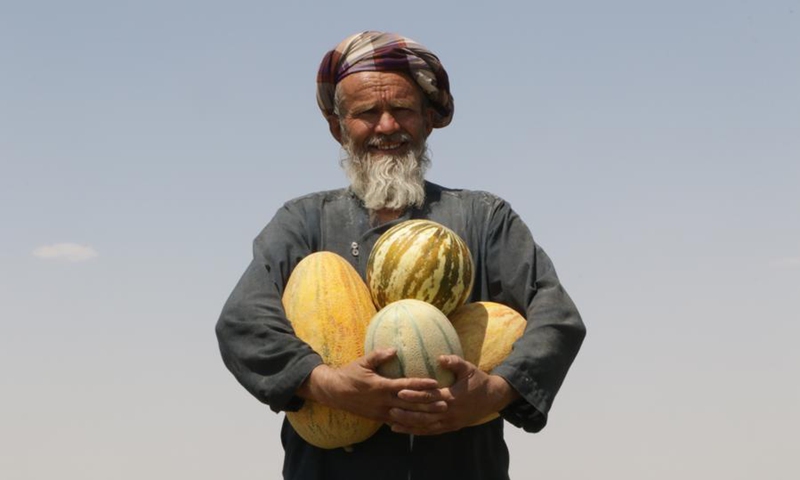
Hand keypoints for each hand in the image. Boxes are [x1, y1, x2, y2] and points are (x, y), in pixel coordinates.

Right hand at [298, 349, 445, 422]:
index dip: (421, 384)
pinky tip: (423, 425)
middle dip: (429, 404)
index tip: (436, 383)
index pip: (405, 385)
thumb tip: (394, 349)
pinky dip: (410, 423)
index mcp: (381, 386)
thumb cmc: (349, 374)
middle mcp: (383, 401)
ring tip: (439, 415)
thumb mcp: (362, 362)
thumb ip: (378, 356)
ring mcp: (381, 412)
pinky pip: (398, 422)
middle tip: (446, 402)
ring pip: (406, 416)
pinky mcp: (378, 418)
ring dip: (424, 416)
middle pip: (410, 403)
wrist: (334, 392)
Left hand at [387, 355, 519, 434]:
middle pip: (425, 415)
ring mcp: (450, 422)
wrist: (493, 398)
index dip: (415, 395)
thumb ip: (454, 362)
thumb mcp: (468, 368)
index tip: (400, 391)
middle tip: (389, 409)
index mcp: (453, 397)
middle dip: (407, 413)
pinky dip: (417, 432)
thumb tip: (440, 357)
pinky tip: (404, 431)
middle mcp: (450, 413)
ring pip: (426, 426)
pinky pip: (431, 432)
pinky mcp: (450, 427)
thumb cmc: (478, 380)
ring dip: (409, 426)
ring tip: (392, 424)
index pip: (430, 397)